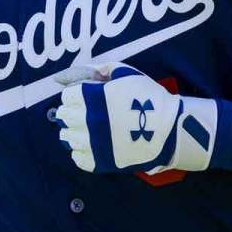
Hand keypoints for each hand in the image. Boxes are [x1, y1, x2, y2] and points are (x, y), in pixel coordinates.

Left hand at [53, 62, 216, 173]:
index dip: (76, 95)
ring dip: (74, 131)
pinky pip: (77, 157)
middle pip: (63, 116)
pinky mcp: (98, 162)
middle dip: (72, 112)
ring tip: (89, 130)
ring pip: (66, 137)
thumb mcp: (125, 72)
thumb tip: (64, 76)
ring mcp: (91, 143)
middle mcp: (87, 120)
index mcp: (92, 96)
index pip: (66, 96)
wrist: (168, 129)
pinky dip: (82, 151)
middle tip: (86, 113)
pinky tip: (94, 145)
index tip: (87, 98)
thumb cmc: (147, 97)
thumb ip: (97, 69)